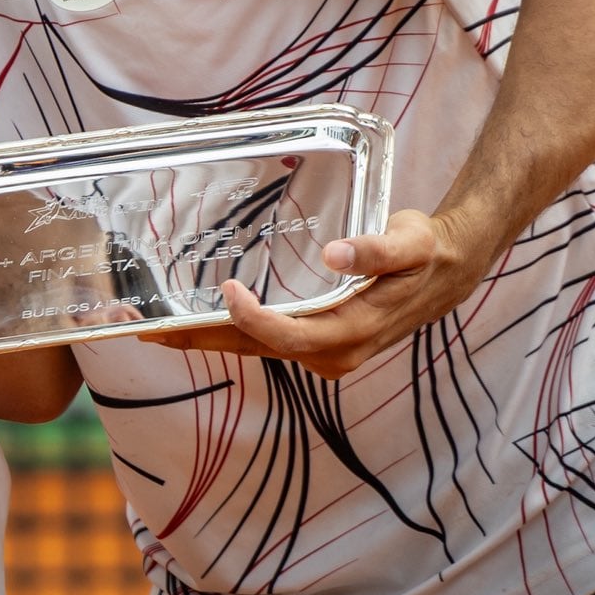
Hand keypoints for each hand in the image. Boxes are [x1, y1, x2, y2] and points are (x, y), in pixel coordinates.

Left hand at [141, 209, 481, 379]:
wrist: (448, 270)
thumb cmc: (426, 251)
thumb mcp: (409, 242)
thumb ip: (375, 250)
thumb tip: (337, 255)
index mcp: (351, 332)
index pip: (290, 335)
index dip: (254, 319)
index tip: (227, 290)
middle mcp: (333, 352)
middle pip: (255, 349)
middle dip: (200, 341)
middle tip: (145, 330)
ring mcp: (324, 350)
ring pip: (254, 348)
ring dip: (204, 338)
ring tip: (153, 329)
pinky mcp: (317, 339)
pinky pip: (265, 340)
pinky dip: (226, 331)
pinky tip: (195, 320)